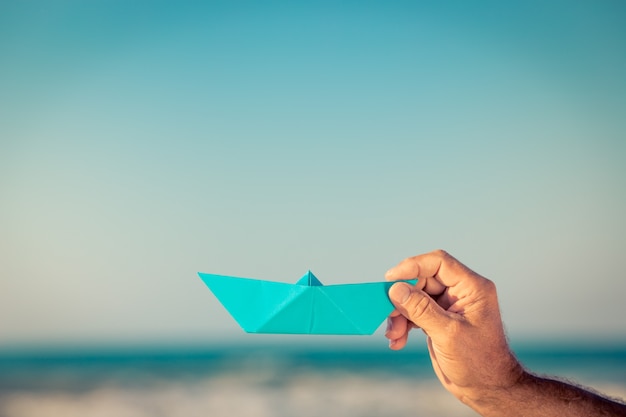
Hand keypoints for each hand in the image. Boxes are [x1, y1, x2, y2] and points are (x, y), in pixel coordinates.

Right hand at [384, 250, 522, 406]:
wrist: (486, 389)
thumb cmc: (478, 362)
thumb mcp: (448, 334)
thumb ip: (421, 309)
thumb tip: (396, 289)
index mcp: (471, 288)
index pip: (438, 263)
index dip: (412, 266)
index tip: (390, 279)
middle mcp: (460, 292)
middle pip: (422, 280)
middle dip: (402, 298)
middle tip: (386, 313)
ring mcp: (448, 306)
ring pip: (414, 298)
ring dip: (399, 314)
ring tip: (393, 334)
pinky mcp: (438, 320)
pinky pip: (414, 313)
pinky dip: (403, 325)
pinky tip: (397, 340)